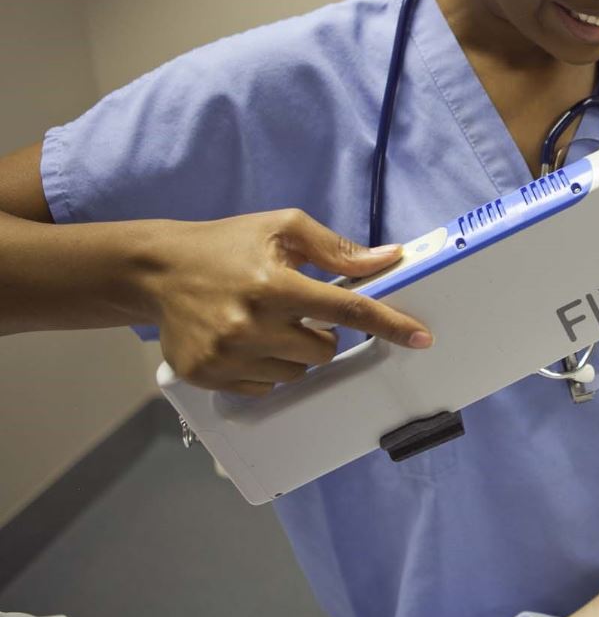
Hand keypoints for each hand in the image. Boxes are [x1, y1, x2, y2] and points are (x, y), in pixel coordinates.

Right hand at [142, 209, 432, 394]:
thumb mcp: (283, 229)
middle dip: (321, 332)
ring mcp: (225, 355)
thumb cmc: (228, 245)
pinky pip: (266, 387)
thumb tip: (387, 258)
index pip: (345, 310)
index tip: (421, 338)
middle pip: (323, 351)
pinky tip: (246, 340)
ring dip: (294, 351)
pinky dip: (268, 368)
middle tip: (294, 308)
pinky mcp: (207, 375)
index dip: (388, 324)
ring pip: (296, 372)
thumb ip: (337, 249)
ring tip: (265, 321)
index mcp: (272, 283)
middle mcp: (248, 324)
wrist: (159, 269)